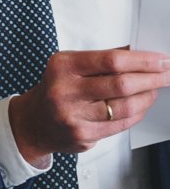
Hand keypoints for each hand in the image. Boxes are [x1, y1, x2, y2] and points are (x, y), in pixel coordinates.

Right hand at [9, 48, 169, 166]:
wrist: (33, 123)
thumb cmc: (56, 89)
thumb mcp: (70, 66)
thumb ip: (103, 60)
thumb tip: (141, 54)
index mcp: (62, 66)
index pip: (111, 60)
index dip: (142, 61)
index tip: (163, 61)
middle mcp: (64, 90)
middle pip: (122, 84)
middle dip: (153, 79)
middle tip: (167, 75)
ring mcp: (72, 115)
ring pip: (126, 107)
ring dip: (148, 98)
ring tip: (154, 91)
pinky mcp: (81, 134)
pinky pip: (121, 124)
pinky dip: (136, 114)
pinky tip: (139, 107)